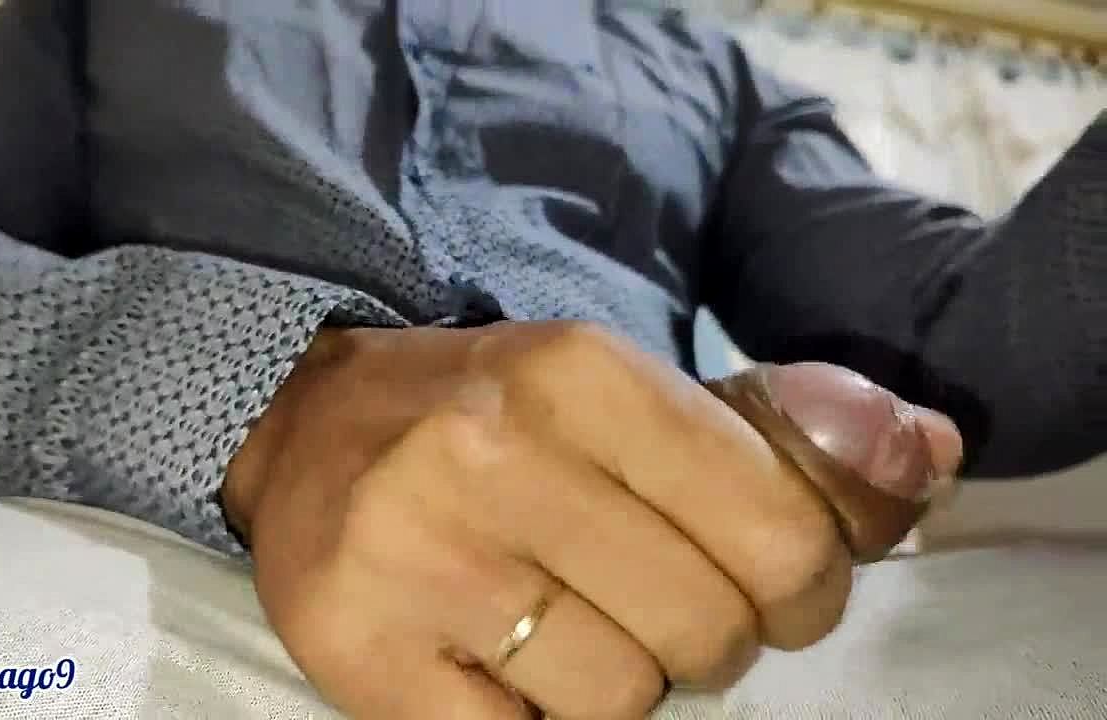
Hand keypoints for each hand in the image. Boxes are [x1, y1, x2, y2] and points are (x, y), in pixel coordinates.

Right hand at [222, 321, 960, 719]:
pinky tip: (500, 665)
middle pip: (705, 633)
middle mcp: (492, 455)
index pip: (778, 534)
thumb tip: (930, 455)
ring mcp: (417, 559)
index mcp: (576, 373)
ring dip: (618, 682)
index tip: (769, 584)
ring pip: (618, 703)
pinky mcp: (360, 651)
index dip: (803, 585)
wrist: (303, 427)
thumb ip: (780, 426)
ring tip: (566, 627)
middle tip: (652, 601)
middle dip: (708, 639)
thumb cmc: (488, 415)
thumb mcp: (624, 387)